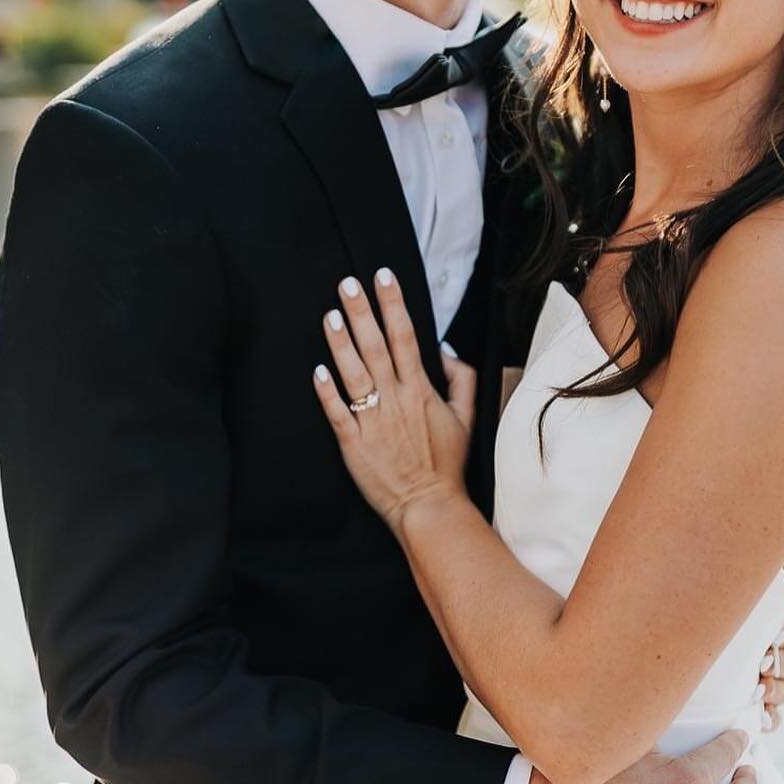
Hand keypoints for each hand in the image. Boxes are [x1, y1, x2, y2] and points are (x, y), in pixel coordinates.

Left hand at [313, 268, 475, 531]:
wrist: (430, 506)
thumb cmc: (446, 464)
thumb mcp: (466, 417)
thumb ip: (460, 379)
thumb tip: (444, 351)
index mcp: (421, 391)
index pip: (406, 337)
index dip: (393, 304)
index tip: (383, 277)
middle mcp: (395, 400)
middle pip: (376, 347)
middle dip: (362, 312)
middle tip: (347, 282)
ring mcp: (373, 421)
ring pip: (354, 375)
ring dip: (341, 344)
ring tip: (330, 315)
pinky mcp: (354, 444)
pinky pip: (338, 413)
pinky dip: (327, 392)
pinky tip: (317, 369)